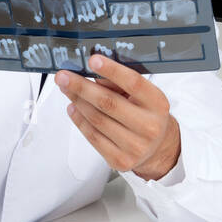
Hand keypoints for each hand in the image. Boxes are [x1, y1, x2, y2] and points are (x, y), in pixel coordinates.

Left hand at [55, 54, 180, 178]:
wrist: (157, 148)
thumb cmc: (146, 114)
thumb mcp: (143, 95)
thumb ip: (121, 83)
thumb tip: (94, 73)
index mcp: (157, 104)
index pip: (133, 83)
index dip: (112, 70)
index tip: (92, 60)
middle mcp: (149, 126)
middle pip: (108, 103)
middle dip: (81, 87)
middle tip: (63, 76)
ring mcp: (135, 146)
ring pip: (97, 120)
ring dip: (77, 101)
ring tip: (66, 89)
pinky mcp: (121, 161)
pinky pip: (93, 137)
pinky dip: (79, 120)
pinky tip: (73, 107)